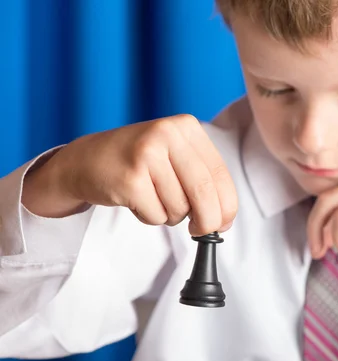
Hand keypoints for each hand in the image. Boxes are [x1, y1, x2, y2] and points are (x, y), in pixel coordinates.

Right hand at [22, 114, 237, 235]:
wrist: (85, 160)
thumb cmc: (138, 162)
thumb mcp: (175, 156)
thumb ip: (202, 180)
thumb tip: (224, 219)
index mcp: (186, 127)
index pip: (219, 174)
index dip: (227, 205)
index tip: (224, 222)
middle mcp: (167, 134)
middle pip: (204, 192)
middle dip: (208, 220)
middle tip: (201, 231)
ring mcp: (146, 154)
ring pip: (180, 207)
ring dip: (170, 215)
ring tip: (153, 198)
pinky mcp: (130, 178)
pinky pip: (156, 216)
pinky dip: (150, 217)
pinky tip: (137, 200)